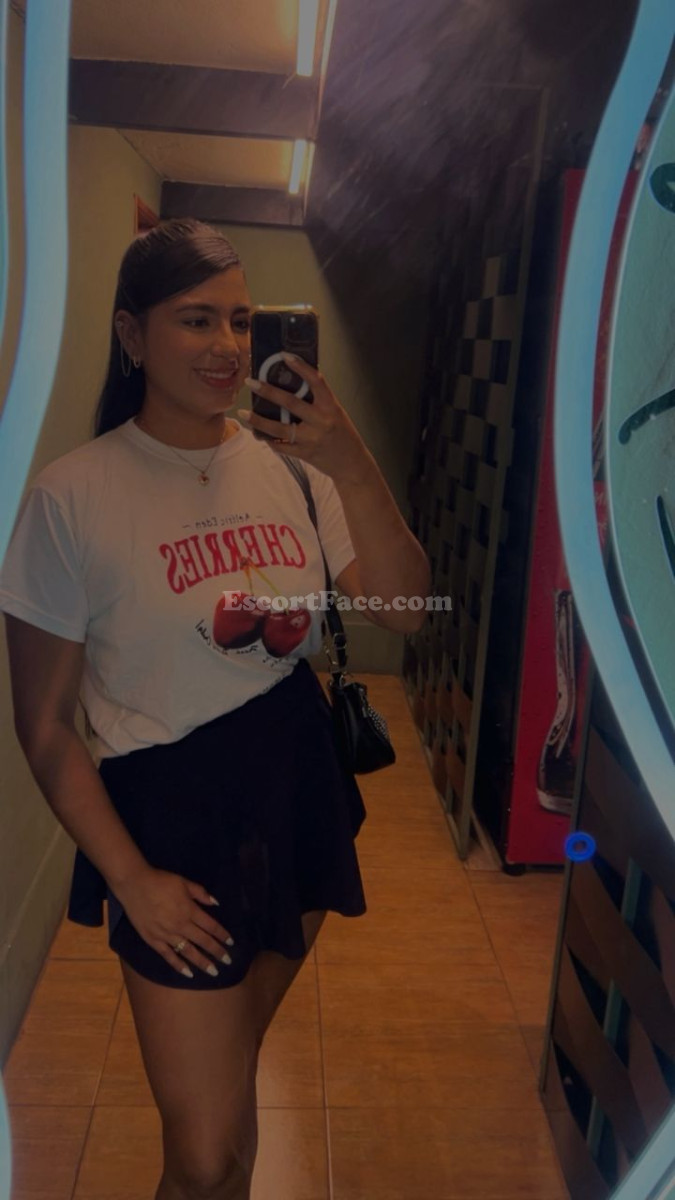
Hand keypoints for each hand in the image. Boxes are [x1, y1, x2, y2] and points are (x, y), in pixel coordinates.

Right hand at [113, 866, 234, 978]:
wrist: (135, 885)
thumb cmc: (161, 881)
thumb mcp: (184, 882)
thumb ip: (201, 893)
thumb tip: (215, 903)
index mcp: (190, 911)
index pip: (211, 926)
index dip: (222, 935)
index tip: (231, 943)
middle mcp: (181, 925)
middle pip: (203, 941)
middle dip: (217, 952)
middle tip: (228, 961)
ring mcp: (167, 935)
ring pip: (188, 952)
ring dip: (202, 962)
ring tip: (213, 972)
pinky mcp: (153, 940)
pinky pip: (168, 956)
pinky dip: (179, 966)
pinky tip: (188, 973)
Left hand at [241, 354, 372, 482]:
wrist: (352, 464)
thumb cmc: (343, 434)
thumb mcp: (335, 413)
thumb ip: (318, 401)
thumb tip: (295, 383)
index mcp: (330, 407)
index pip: (316, 381)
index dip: (301, 367)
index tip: (284, 355)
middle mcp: (321, 421)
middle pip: (290, 403)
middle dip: (268, 391)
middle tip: (250, 382)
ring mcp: (311, 439)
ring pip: (279, 429)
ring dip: (258, 420)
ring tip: (244, 413)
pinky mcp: (304, 454)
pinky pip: (281, 446)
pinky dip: (269, 439)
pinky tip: (259, 433)